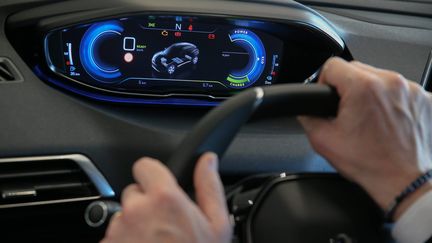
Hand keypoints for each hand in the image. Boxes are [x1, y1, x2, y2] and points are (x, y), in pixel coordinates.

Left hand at [101, 153, 231, 242]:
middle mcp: (135, 211)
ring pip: (123, 217)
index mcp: (164, 198)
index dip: (153, 176)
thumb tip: (207, 160)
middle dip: (146, 205)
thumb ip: (209, 186)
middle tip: (163, 227)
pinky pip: (113, 238)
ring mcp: (117, 232)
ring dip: (134, 226)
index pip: (144, 166)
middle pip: (133, 193)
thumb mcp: (216, 225)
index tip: (160, 188)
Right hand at [299, 57, 431, 218]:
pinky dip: (391, 101)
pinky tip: (386, 121)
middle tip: (348, 113)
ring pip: (379, 78)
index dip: (323, 82)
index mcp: (363, 87)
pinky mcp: (424, 99)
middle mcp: (390, 82)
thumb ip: (307, 117)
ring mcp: (411, 89)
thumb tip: (304, 108)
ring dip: (370, 93)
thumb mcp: (323, 141)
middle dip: (348, 88)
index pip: (333, 65)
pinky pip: (399, 90)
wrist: (403, 181)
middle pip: (357, 69)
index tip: (328, 97)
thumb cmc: (370, 163)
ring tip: (369, 120)